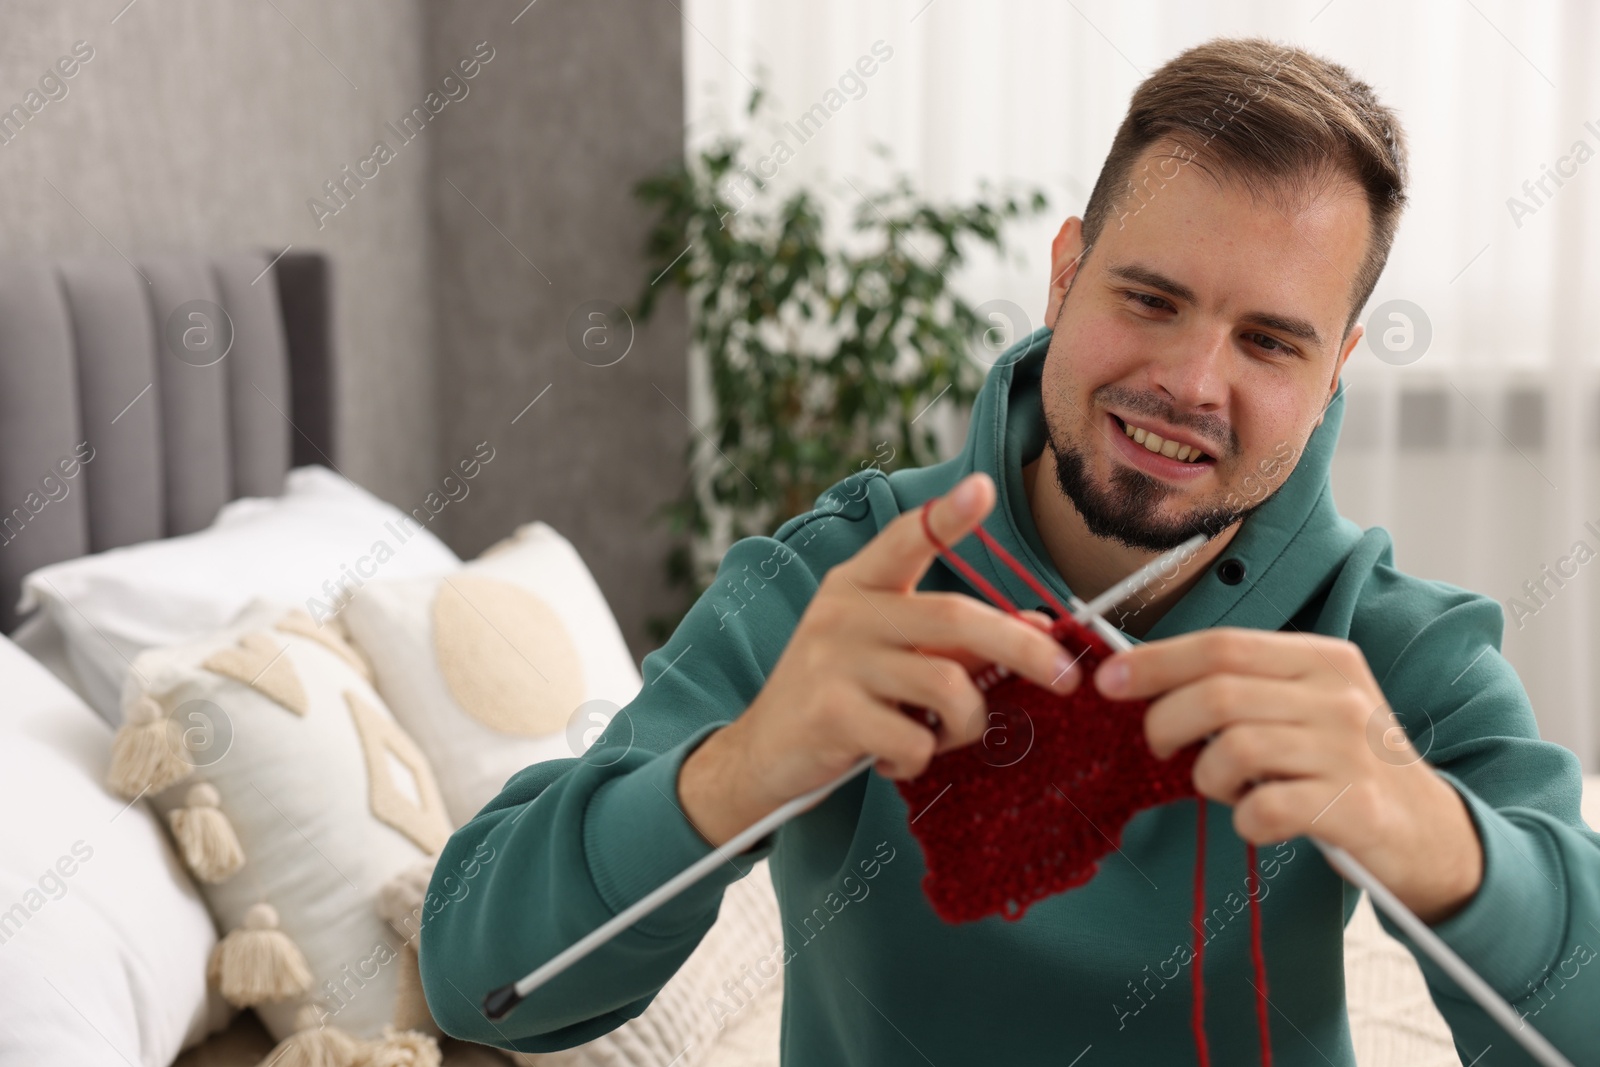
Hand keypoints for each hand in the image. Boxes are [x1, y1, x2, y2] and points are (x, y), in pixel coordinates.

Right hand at [678, 472, 1082, 848]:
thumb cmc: (840, 697)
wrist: (761, 753)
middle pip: (955, 617)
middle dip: (1023, 648)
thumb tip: (1042, 631)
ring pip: (947, 686)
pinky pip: (915, 739)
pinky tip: (892, 758)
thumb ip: (951, 639)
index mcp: (858, 584)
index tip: (982, 488)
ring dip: (965, 723)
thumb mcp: (888, 656)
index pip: (906, 538)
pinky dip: (920, 758)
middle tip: (1068, 677)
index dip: (947, 516)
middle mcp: (844, 612)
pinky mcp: (830, 712)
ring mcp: (833, 660)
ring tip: (942, 736)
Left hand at [1094, 628, 1483, 923]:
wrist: (1429, 830)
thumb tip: (1140, 675)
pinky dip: (1242, 819)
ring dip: (1207, 777)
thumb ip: (1241, 685)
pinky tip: (1256, 819)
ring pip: (1234, 749)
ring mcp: (1350, 751)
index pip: (1221, 645)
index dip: (1155, 662)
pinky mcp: (1356, 807)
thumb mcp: (1305, 704)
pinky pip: (1265, 808)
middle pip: (1217, 694)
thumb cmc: (1344, 763)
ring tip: (1224, 788)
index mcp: (1322, 658)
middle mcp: (1338, 695)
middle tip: (1160, 747)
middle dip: (1165, 722)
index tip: (1109, 682)